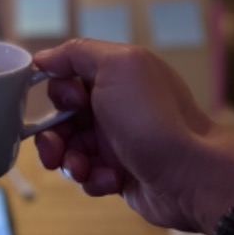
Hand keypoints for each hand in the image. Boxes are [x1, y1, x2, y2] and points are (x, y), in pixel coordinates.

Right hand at [33, 39, 233, 233]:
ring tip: (82, 169)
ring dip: (68, 161)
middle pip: (62, 118)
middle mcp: (116, 107)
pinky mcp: (119, 174)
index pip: (68, 79)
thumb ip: (77, 53)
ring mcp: (117, 142)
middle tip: (56, 149)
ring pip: (70, 149)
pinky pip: (88, 175)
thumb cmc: (153, 118)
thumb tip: (42, 58)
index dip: (60, 92)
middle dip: (53, 135)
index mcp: (117, 77)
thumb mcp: (117, 65)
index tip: (73, 103)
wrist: (191, 176)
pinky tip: (111, 181)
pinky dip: (92, 179)